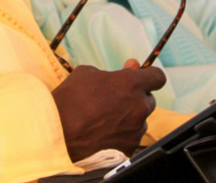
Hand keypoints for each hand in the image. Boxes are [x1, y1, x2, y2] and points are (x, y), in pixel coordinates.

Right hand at [51, 62, 166, 160]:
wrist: (57, 135)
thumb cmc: (69, 101)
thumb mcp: (86, 73)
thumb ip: (114, 70)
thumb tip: (131, 67)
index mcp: (131, 85)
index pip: (157, 77)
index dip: (149, 76)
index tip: (141, 78)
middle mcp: (139, 107)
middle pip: (149, 99)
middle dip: (136, 98)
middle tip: (115, 99)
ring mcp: (135, 130)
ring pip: (140, 119)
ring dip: (129, 116)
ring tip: (105, 118)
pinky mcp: (129, 148)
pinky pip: (131, 136)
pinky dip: (122, 133)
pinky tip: (104, 132)